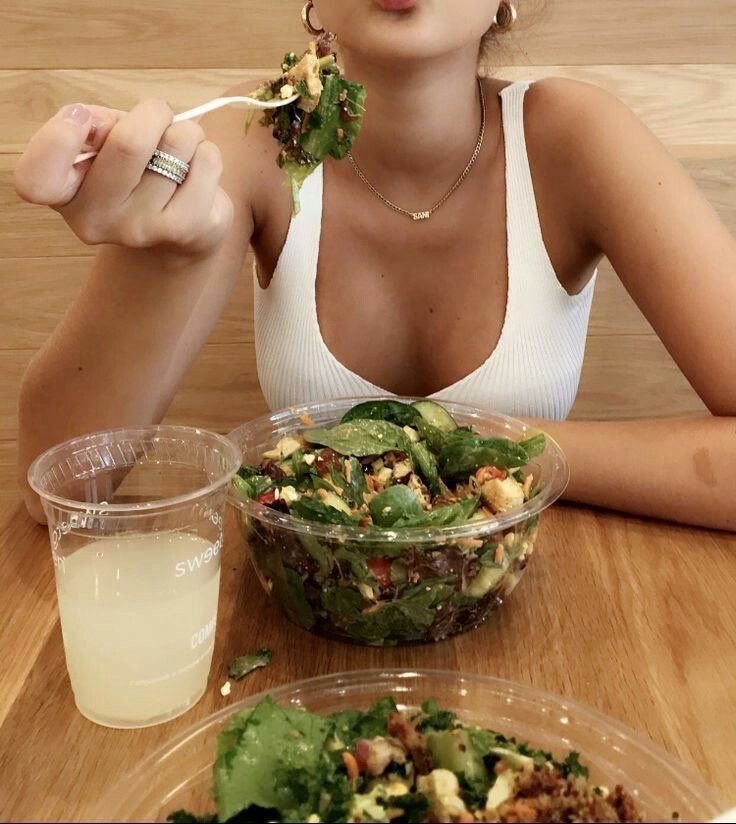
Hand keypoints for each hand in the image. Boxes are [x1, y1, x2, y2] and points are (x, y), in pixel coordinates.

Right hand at [13, 100, 233, 256]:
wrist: (181, 230)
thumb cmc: (137, 173)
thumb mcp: (104, 144)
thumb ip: (93, 126)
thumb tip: (90, 121)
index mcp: (63, 195)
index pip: (35, 180)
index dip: (58, 137)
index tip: (81, 119)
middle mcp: (96, 220)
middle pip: (128, 143)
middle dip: (152, 113)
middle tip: (157, 117)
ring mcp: (141, 230)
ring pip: (177, 144)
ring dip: (186, 133)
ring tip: (179, 152)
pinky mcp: (184, 230)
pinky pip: (206, 162)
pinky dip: (207, 153)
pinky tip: (197, 172)